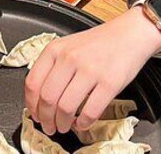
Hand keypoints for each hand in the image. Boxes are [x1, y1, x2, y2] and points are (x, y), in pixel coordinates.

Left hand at [24, 8, 160, 134]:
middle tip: (49, 126)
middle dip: (46, 119)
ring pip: (65, 107)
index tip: (35, 114)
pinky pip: (90, 111)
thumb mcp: (67, 47)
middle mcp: (69, 58)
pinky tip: (82, 124)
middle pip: (47, 98)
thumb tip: (39, 99)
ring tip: (64, 126)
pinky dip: (83, 124)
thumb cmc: (97, 43)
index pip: (33, 83)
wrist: (128, 35)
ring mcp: (90, 70)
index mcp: (55, 49)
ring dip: (62, 124)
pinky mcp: (110, 83)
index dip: (32, 105)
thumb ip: (52, 67)